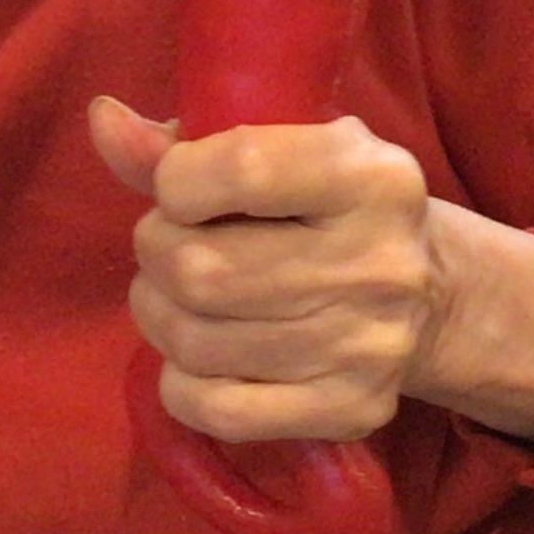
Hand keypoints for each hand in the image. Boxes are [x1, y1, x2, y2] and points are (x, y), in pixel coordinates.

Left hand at [89, 96, 533, 452]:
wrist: (430, 296)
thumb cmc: (325, 205)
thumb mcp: (279, 147)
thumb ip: (185, 138)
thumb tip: (104, 122)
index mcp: (370, 176)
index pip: (242, 170)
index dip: (176, 181)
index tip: (178, 187)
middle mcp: (380, 263)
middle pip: (201, 269)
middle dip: (156, 252)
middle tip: (169, 247)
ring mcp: (369, 346)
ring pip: (197, 341)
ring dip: (160, 314)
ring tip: (178, 296)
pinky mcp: (351, 411)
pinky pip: (217, 409)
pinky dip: (181, 382)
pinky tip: (196, 356)